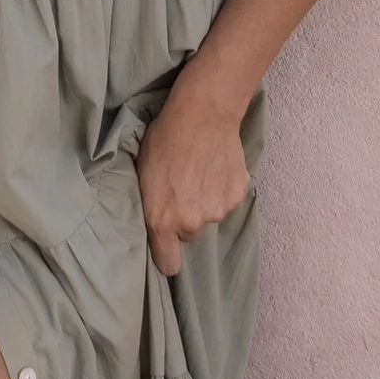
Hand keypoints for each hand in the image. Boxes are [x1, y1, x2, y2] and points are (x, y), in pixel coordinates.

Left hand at [134, 73, 252, 277]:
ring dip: (205, 201)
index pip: (169, 264)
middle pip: (189, 233)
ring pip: (209, 216)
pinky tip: (215, 166)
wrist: (202, 114)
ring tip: (199, 172)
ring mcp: (218, 211)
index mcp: (163, 220)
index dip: (167, 257)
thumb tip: (156, 226)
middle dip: (186, 217)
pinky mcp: (237, 196)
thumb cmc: (164, 140)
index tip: (167, 250)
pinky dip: (222, 189)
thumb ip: (151, 207)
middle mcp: (192, 222)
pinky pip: (227, 201)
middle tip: (182, 188)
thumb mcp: (142, 175)